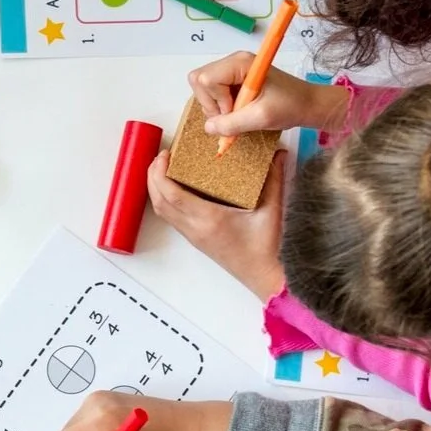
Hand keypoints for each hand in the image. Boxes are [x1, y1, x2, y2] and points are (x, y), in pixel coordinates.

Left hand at [147, 150, 287, 302]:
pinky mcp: (194, 239)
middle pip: (160, 201)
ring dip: (156, 188)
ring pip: (162, 210)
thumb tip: (278, 153)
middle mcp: (196, 228)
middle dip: (152, 177)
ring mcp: (192, 235)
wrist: (263, 276)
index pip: (173, 195)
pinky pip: (171, 217)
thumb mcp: (272, 209)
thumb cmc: (266, 247)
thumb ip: (275, 178)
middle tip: (160, 157)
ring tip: (163, 168)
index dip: (162, 173)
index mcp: (210, 219)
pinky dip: (164, 199)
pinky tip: (173, 187)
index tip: (165, 154)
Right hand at [187, 49, 347, 141]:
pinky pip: (212, 92)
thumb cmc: (289, 106)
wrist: (307, 104)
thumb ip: (232, 123)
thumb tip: (208, 127)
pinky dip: (221, 107)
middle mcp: (232, 61)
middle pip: (199, 81)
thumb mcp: (261, 118)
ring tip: (240, 114)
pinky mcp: (233, 79)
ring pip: (203, 88)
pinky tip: (239, 111)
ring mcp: (232, 70)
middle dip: (211, 103)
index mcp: (239, 62)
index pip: (205, 79)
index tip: (236, 110)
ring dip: (216, 107)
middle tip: (234, 114)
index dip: (215, 100)